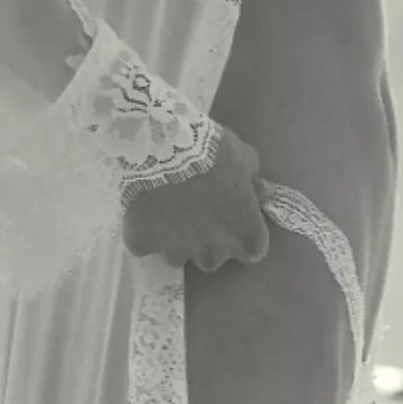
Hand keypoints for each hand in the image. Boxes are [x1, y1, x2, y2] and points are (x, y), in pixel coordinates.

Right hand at [120, 121, 270, 271]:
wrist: (162, 147)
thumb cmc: (212, 153)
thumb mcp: (245, 159)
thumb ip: (254, 184)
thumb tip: (258, 195)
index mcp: (245, 237)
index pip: (252, 250)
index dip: (242, 233)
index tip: (234, 217)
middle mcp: (213, 255)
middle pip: (213, 256)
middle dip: (209, 239)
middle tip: (199, 209)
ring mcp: (176, 253)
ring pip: (178, 253)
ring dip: (176, 237)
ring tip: (168, 206)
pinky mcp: (143, 245)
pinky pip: (145, 244)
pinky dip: (146, 232)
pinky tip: (144, 209)